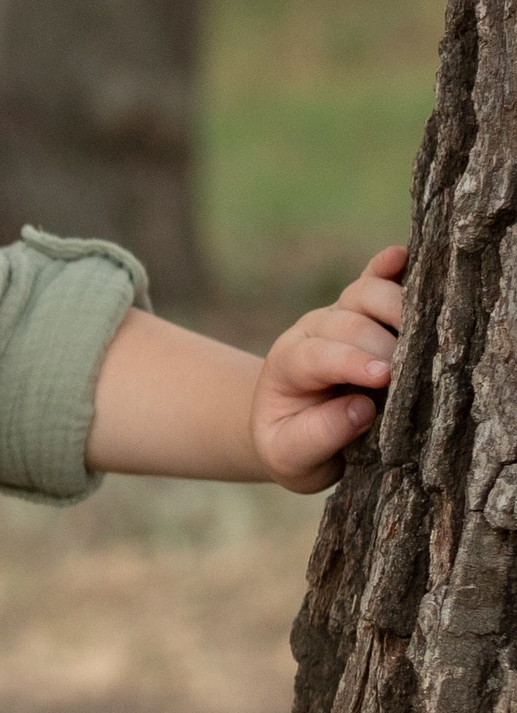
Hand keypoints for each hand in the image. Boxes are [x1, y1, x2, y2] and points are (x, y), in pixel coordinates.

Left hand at [253, 243, 405, 489]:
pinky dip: (388, 267)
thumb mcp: (290, 455)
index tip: (384, 376)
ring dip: (396, 307)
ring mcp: (337, 315)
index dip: (352, 362)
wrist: (289, 428)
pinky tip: (402, 257)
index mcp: (287, 365)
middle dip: (383, 342)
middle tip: (412, 369)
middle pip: (347, 321)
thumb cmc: (292, 444)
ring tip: (425, 333)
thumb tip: (362, 410)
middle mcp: (311, 332)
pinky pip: (372, 279)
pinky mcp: (361, 311)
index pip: (317, 355)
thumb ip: (317, 435)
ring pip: (364, 294)